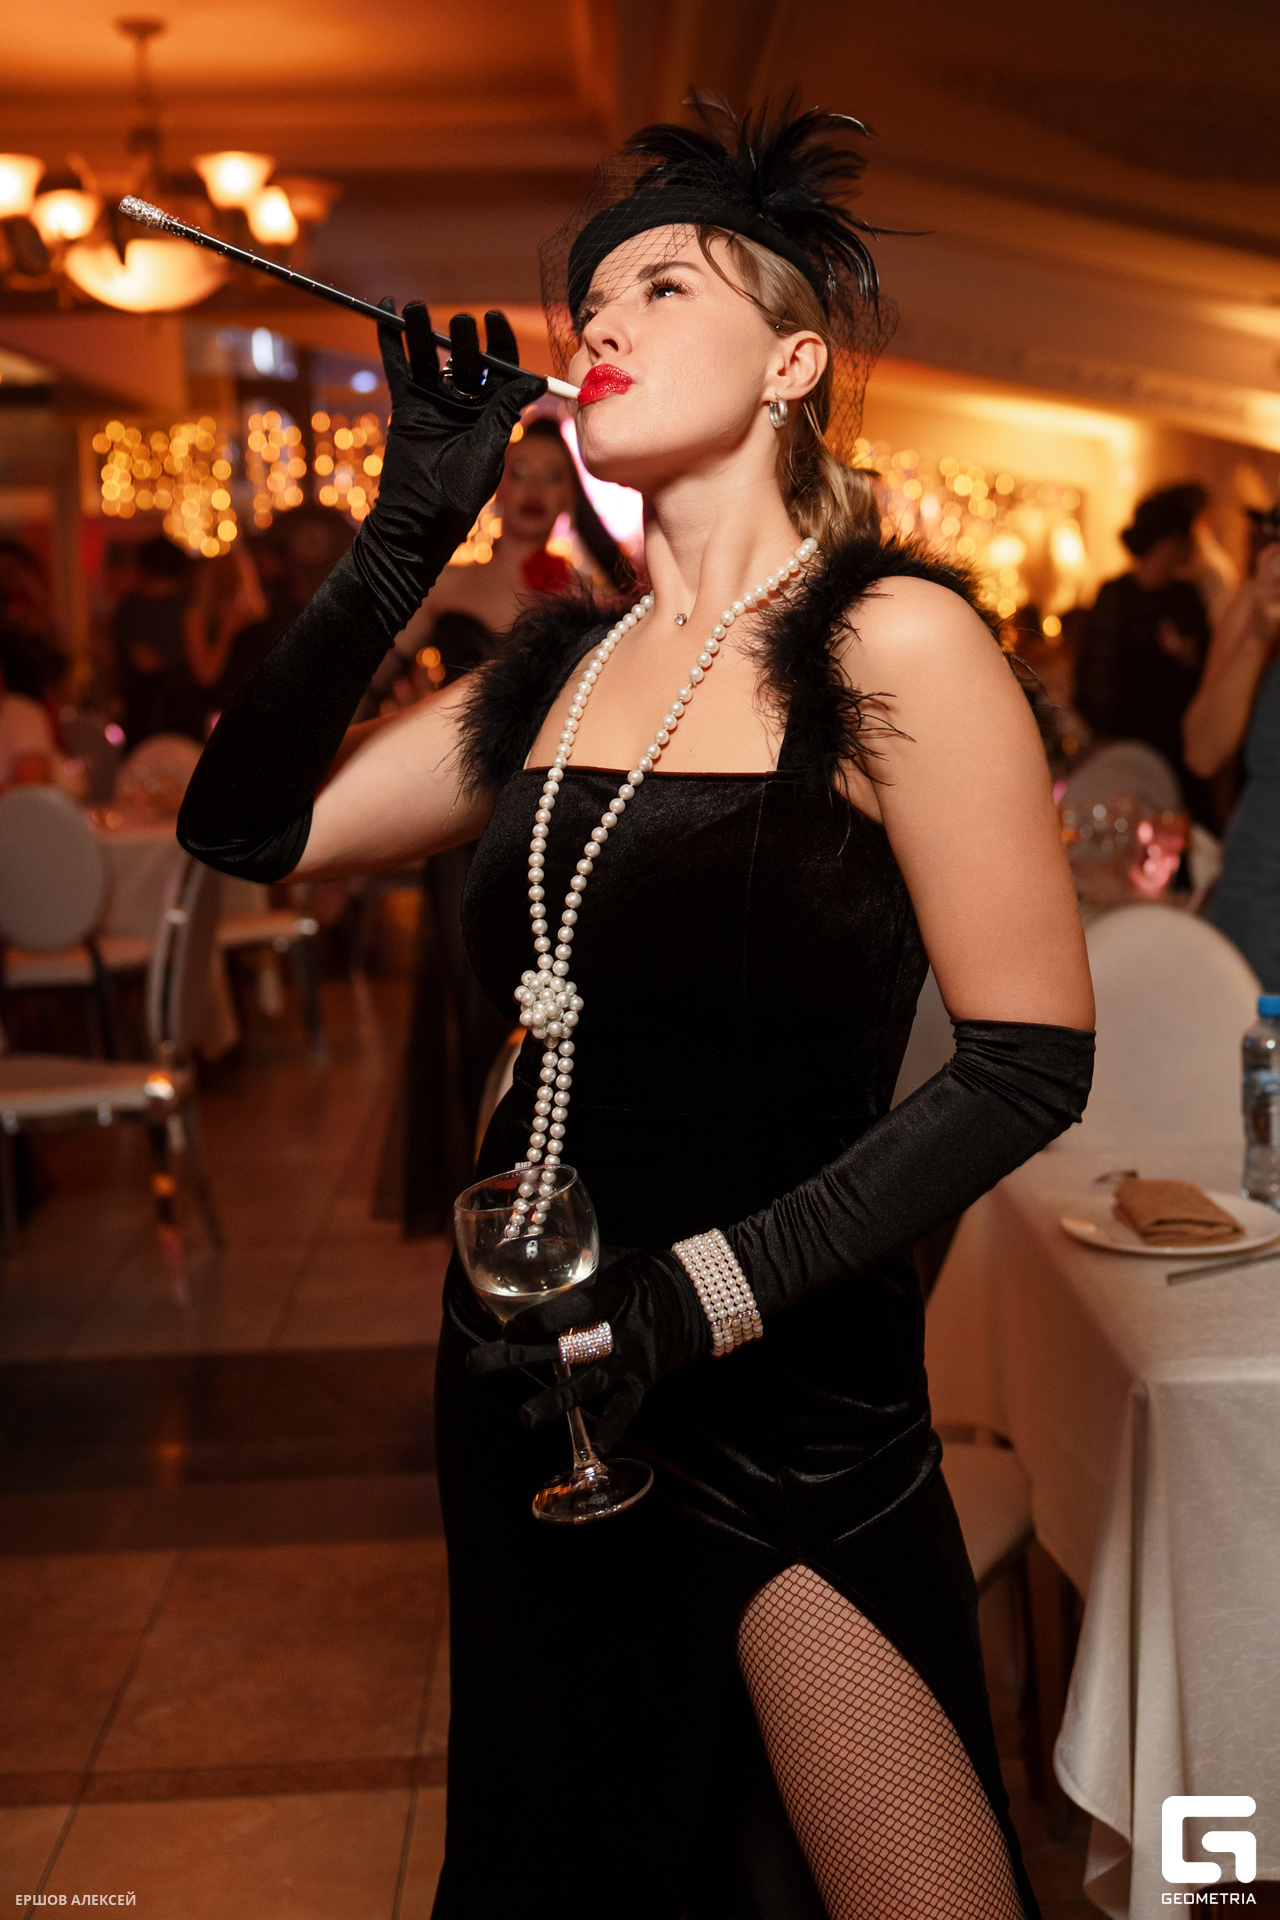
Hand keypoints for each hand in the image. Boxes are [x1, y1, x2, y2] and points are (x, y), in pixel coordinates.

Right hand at [353, 302, 546, 633]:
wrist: (416, 522)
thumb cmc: (458, 497)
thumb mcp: (487, 452)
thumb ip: (504, 414)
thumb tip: (535, 382)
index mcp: (493, 414)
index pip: (501, 370)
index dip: (499, 342)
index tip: (494, 318)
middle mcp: (466, 404)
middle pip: (466, 360)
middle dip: (463, 338)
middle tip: (460, 322)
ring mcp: (435, 404)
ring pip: (430, 358)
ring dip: (422, 331)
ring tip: (414, 306)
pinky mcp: (406, 408)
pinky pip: (398, 368)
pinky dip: (391, 342)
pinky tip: (386, 314)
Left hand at [466, 1248, 707, 1453]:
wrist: (698, 1294)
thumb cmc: (646, 1272)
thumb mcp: (612, 1260)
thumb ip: (575, 1267)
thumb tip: (528, 1259)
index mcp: (609, 1294)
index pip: (566, 1310)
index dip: (534, 1321)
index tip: (504, 1330)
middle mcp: (617, 1329)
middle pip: (562, 1347)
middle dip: (516, 1357)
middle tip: (475, 1365)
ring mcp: (633, 1358)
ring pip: (589, 1384)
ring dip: (555, 1402)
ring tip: (523, 1419)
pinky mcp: (646, 1379)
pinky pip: (628, 1407)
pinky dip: (615, 1428)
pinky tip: (598, 1448)